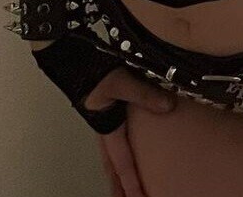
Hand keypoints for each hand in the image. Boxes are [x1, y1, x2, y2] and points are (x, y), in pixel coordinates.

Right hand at [84, 66, 175, 196]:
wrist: (74, 59)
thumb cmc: (94, 72)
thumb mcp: (122, 83)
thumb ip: (145, 95)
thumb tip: (169, 107)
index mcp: (108, 128)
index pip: (123, 163)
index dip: (131, 183)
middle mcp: (105, 130)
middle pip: (112, 168)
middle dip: (119, 188)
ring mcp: (103, 123)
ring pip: (109, 159)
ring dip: (116, 176)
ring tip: (121, 191)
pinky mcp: (104, 112)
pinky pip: (111, 144)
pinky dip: (115, 158)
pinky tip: (122, 153)